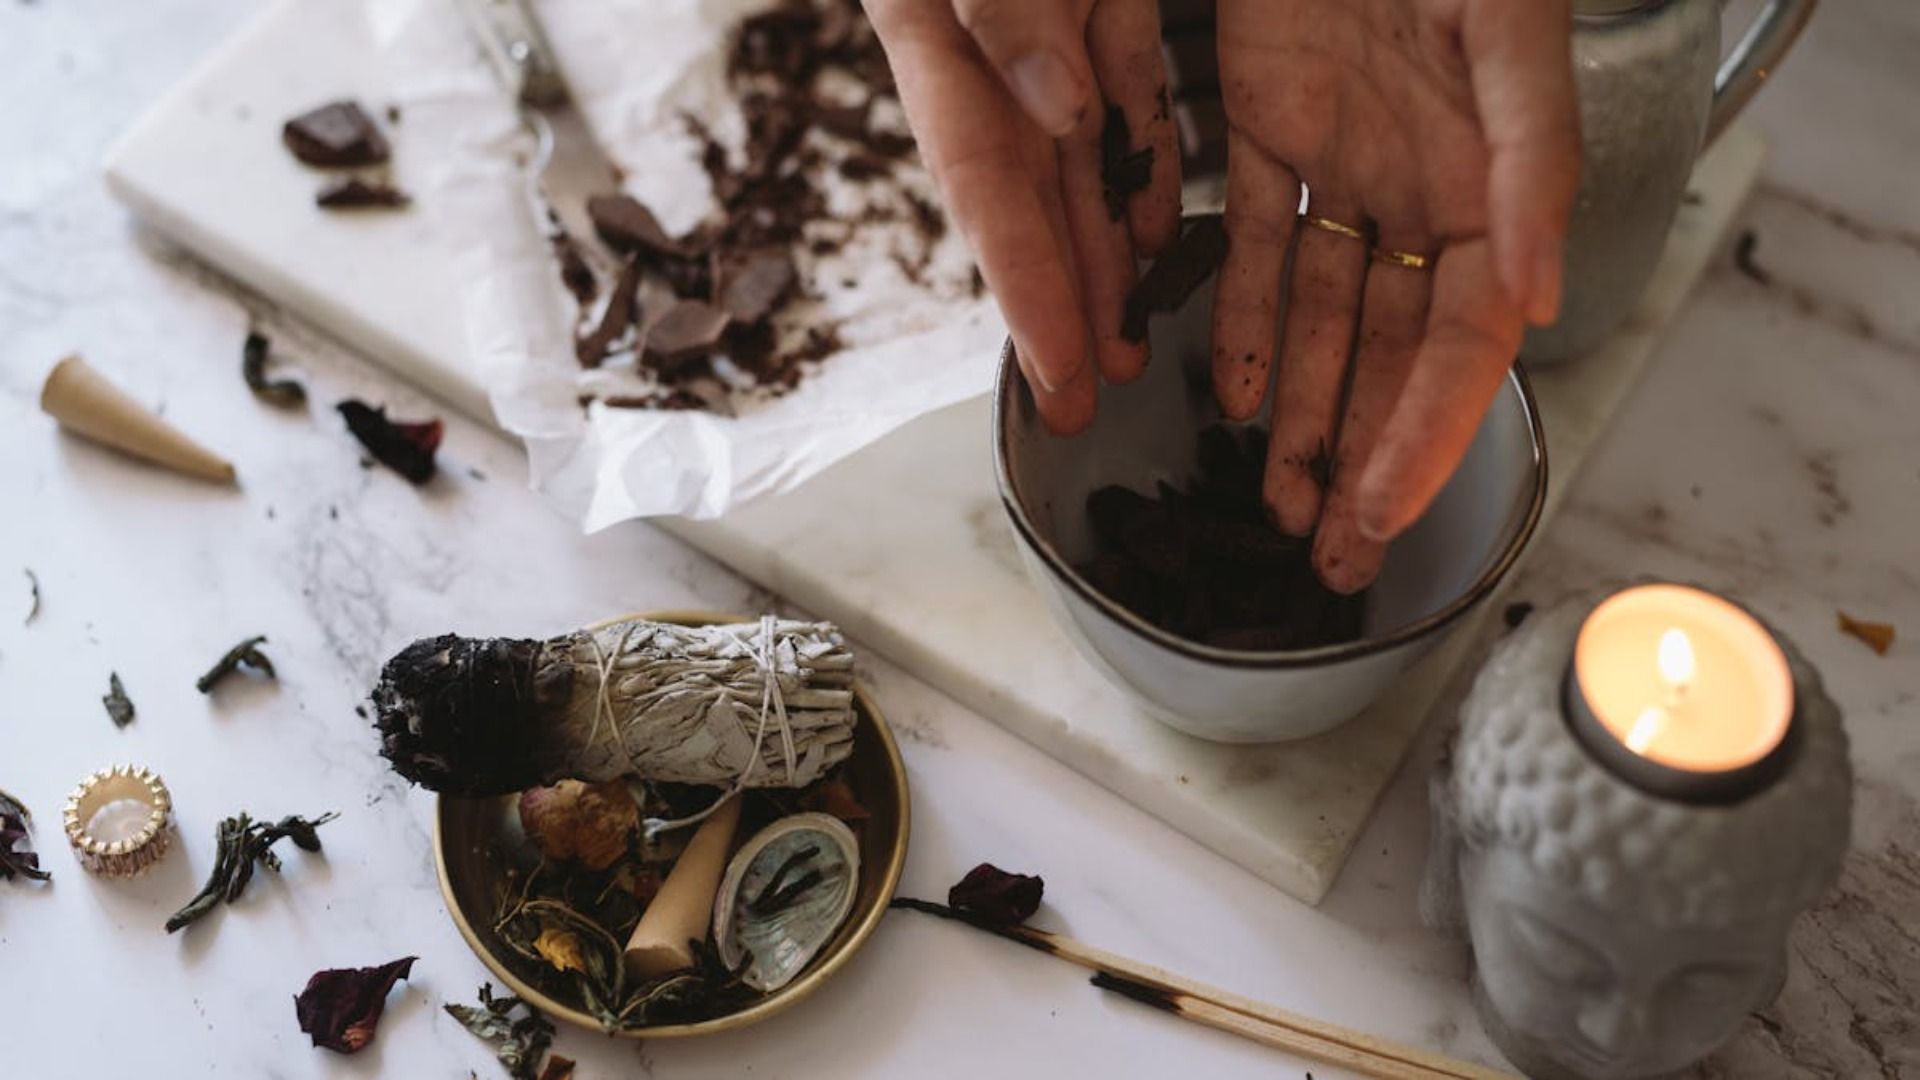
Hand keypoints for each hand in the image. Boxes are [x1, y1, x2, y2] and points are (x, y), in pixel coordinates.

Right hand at [863, 0, 1183, 434]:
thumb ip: (1000, 7)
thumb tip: (1056, 108)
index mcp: (930, 33)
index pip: (982, 182)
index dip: (1020, 284)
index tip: (1057, 369)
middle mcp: (985, 51)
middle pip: (1028, 202)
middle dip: (1058, 309)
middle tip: (1078, 407)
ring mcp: (1049, 25)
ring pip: (1083, 164)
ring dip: (1105, 259)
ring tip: (1125, 351)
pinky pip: (1129, 88)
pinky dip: (1144, 163)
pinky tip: (1157, 237)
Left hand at [1210, 0, 1578, 591]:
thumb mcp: (1506, 37)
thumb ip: (1531, 165)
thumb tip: (1537, 299)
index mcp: (1493, 177)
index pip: (1461, 340)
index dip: (1425, 432)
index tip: (1384, 514)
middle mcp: (1420, 183)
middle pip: (1389, 352)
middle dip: (1360, 454)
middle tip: (1327, 547)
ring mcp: (1343, 156)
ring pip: (1319, 313)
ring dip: (1300, 408)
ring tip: (1279, 495)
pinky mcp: (1266, 119)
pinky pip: (1254, 239)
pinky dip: (1243, 316)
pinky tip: (1235, 389)